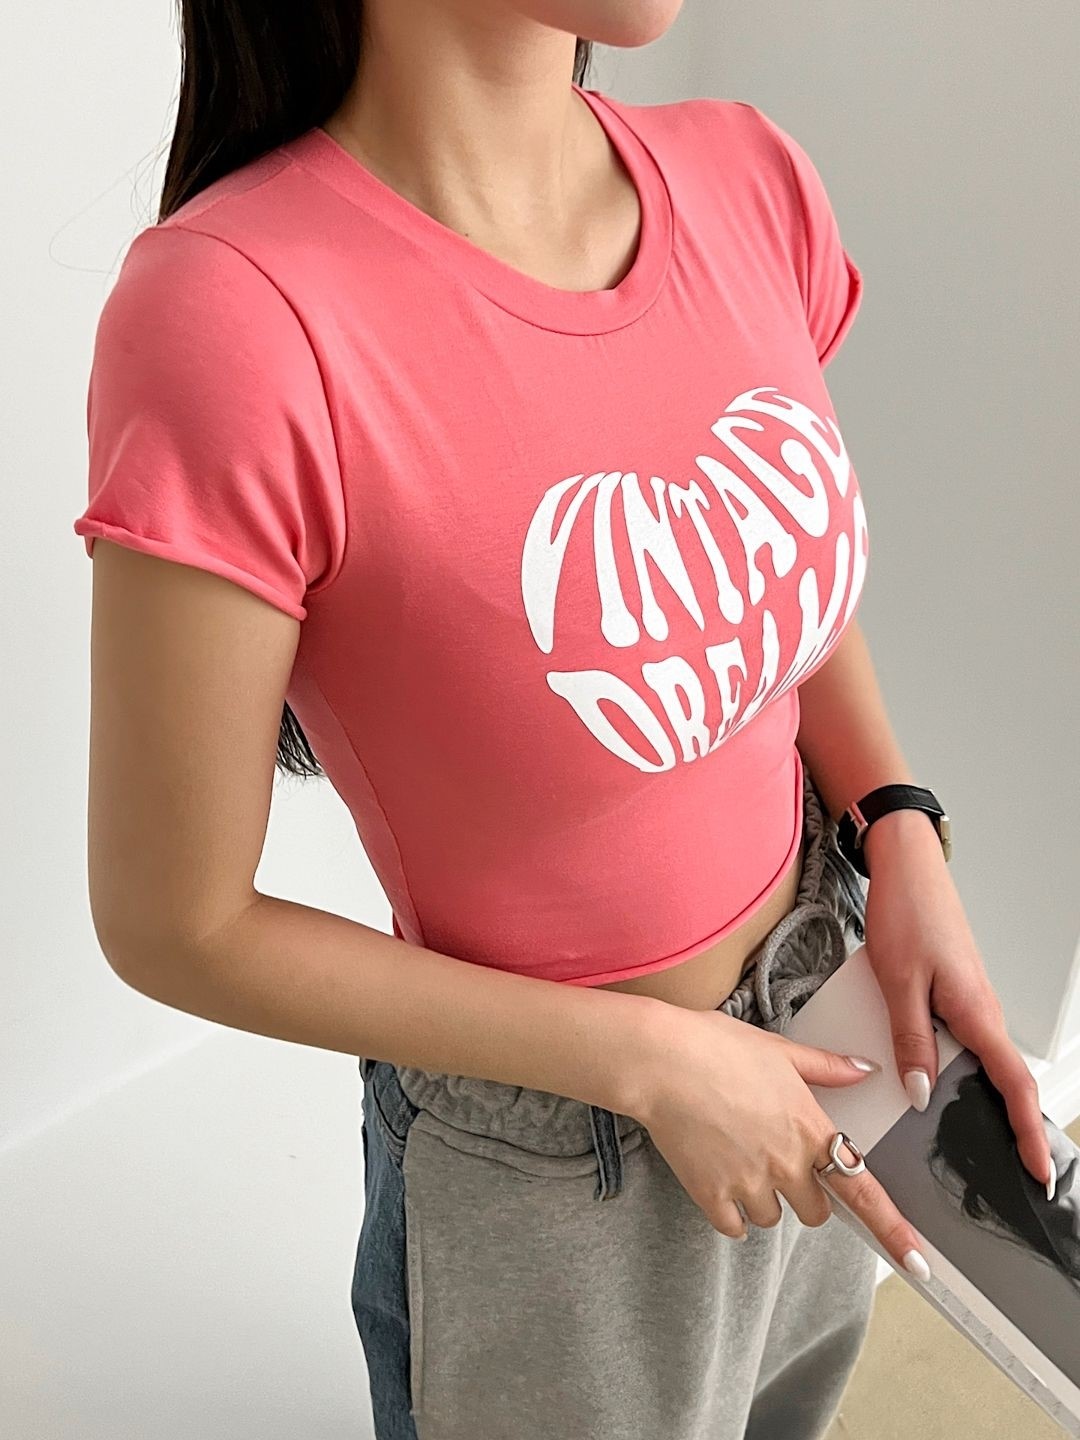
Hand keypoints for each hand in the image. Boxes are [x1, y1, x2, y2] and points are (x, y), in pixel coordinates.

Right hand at [631, 1005, 930, 1274]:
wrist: (659, 1060)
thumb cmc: (715, 1045)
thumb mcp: (779, 1049)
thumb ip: (826, 1067)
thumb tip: (864, 1070)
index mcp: (809, 1128)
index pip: (863, 1191)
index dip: (893, 1230)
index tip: (917, 1262)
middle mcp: (786, 1163)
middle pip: (815, 1211)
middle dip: (803, 1192)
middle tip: (776, 1158)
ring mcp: (749, 1183)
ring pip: (772, 1218)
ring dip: (763, 1198)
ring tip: (735, 1154)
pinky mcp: (712, 1195)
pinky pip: (734, 1226)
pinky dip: (730, 1211)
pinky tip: (716, 1175)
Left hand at [862, 811, 1053, 1196]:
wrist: (906, 867)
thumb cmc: (907, 913)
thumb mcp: (897, 983)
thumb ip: (910, 1040)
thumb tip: (921, 1092)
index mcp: (978, 1013)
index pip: (1015, 1086)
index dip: (1029, 1132)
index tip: (1040, 1172)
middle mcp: (982, 1010)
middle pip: (1005, 1081)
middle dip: (1011, 1127)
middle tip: (1008, 1170)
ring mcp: (971, 1001)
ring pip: (982, 1061)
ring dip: (982, 1098)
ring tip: (971, 1138)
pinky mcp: (955, 991)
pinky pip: (964, 1040)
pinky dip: (960, 1068)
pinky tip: (933, 1080)